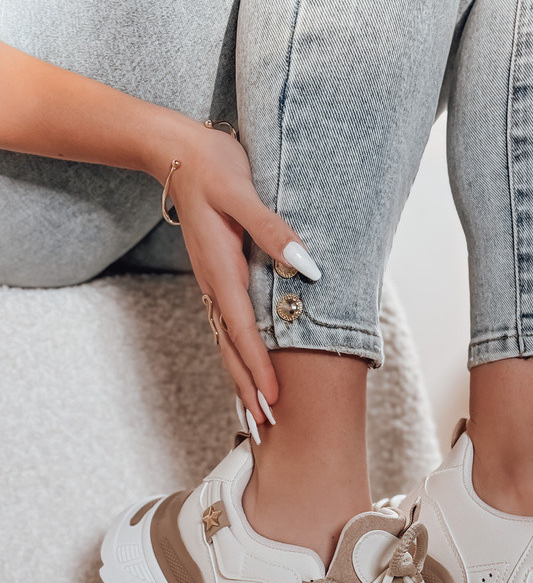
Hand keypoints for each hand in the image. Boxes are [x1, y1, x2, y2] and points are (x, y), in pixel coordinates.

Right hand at [148, 118, 320, 424]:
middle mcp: (214, 285)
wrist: (176, 152)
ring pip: (226, 342)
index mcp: (222, 270)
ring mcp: (213, 284)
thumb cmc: (213, 167)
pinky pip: (225, 326)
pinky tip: (244, 369)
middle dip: (247, 389)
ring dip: (240, 379)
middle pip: (230, 348)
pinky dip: (235, 355)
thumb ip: (272, 229)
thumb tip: (306, 267)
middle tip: (263, 429)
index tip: (273, 401)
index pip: (244, 331)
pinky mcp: (216, 277)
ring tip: (254, 415)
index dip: (259, 368)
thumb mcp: (243, 191)